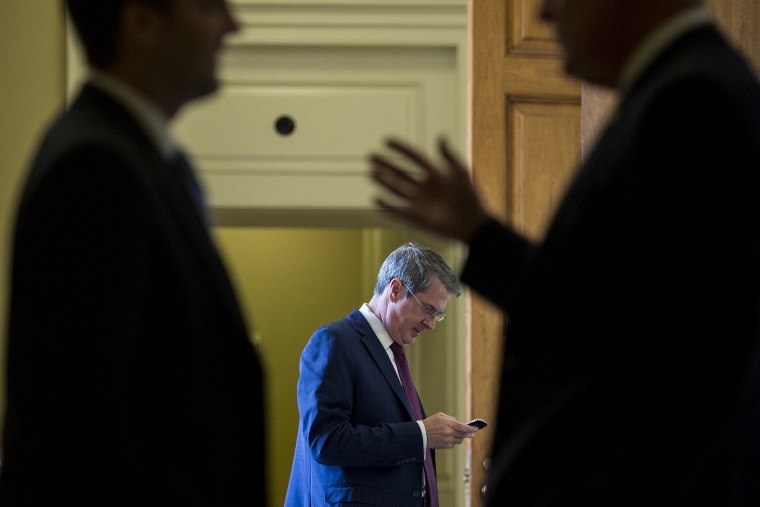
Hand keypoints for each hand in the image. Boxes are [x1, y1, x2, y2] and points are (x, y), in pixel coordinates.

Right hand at [369, 138, 489, 243]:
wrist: (471, 224)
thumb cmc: (469, 197)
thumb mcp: (460, 172)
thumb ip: (449, 155)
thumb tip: (440, 136)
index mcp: (434, 175)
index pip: (413, 158)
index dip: (400, 149)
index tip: (386, 141)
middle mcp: (424, 187)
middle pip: (400, 173)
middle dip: (385, 165)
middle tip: (370, 156)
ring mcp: (418, 202)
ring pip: (396, 189)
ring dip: (383, 181)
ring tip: (371, 173)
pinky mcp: (415, 217)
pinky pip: (397, 209)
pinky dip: (386, 204)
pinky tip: (375, 197)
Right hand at [423, 412, 475, 448]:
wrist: (421, 434)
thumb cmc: (430, 423)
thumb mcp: (440, 416)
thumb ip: (451, 419)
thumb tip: (459, 423)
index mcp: (449, 423)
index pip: (464, 427)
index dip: (471, 429)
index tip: (476, 429)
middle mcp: (449, 432)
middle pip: (464, 435)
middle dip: (469, 434)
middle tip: (472, 434)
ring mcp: (447, 440)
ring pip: (460, 440)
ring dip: (461, 437)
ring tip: (458, 434)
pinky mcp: (445, 446)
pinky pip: (454, 444)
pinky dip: (454, 441)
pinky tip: (450, 438)